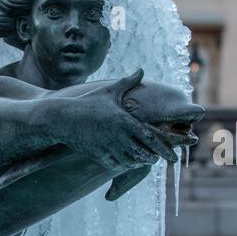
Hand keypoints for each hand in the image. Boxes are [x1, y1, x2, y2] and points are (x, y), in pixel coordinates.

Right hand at [51, 69, 176, 172]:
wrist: (62, 118)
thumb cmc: (87, 103)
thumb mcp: (109, 92)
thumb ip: (127, 82)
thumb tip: (141, 70)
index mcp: (125, 120)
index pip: (151, 138)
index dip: (164, 148)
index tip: (173, 156)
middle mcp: (119, 135)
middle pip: (144, 153)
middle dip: (152, 157)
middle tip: (155, 158)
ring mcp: (108, 146)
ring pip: (130, 161)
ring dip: (137, 162)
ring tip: (141, 159)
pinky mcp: (97, 154)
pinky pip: (115, 165)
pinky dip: (122, 165)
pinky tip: (125, 162)